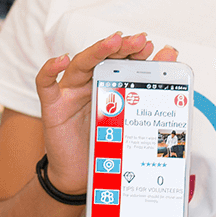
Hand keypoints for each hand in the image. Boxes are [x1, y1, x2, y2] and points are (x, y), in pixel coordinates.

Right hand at [34, 32, 176, 194]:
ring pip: (81, 65)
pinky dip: (51, 69)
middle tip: (140, 41)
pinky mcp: (53, 107)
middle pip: (103, 58)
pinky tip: (62, 60)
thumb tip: (169, 57)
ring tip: (114, 41)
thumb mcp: (128, 118)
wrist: (80, 175)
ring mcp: (70, 92)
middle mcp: (88, 82)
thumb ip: (147, 88)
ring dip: (98, 51)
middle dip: (122, 47)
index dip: (134, 50)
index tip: (149, 44)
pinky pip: (46, 84)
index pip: (120, 60)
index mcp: (108, 83)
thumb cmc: (104, 144)